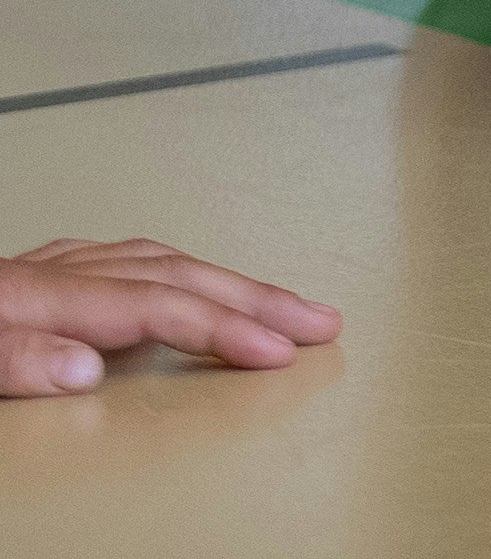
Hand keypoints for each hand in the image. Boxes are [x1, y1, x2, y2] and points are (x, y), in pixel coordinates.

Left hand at [0, 240, 338, 394]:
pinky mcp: (28, 279)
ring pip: (151, 260)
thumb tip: (84, 370)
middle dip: (254, 298)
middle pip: (171, 274)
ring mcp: (39, 269)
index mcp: (30, 295)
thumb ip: (15, 359)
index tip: (278, 351)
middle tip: (319, 321)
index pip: (152, 305)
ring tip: (272, 302)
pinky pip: (116, 261)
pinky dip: (167, 270)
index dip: (222, 327)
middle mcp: (46, 273)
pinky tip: (179, 281)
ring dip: (221, 280)